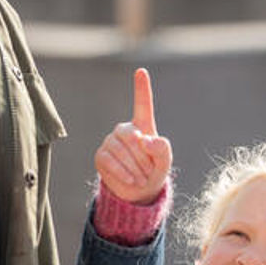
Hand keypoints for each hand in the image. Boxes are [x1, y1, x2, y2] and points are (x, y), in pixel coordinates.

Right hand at [94, 68, 170, 204]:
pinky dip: (123, 172)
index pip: (142, 104)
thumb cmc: (153, 171)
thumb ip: (162, 149)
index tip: (141, 71)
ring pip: (120, 149)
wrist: (138, 192)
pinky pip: (110, 160)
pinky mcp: (101, 155)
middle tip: (149, 172)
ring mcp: (111, 141)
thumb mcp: (164, 161)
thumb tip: (145, 139)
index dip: (141, 87)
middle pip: (132, 136)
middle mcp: (125, 130)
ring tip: (142, 179)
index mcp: (143, 125)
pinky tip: (131, 180)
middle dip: (143, 157)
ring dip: (135, 168)